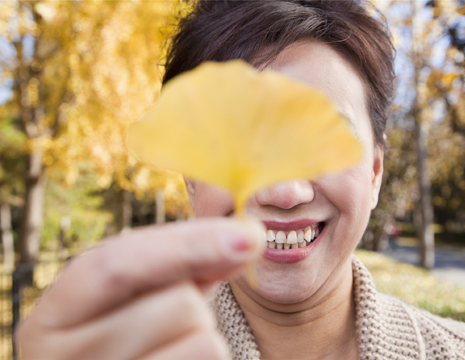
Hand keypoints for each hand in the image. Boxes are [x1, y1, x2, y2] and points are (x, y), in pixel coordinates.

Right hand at [16, 218, 263, 359]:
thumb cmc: (129, 339)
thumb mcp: (145, 295)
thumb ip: (189, 264)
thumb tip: (246, 236)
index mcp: (56, 314)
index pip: (119, 263)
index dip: (189, 243)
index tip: (251, 234)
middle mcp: (63, 358)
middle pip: (179, 303)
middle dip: (198, 303)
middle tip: (179, 318)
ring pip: (205, 342)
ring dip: (206, 339)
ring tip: (173, 350)